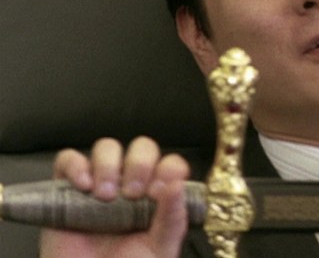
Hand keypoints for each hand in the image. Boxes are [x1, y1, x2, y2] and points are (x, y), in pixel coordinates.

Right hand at [39, 137, 189, 257]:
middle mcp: (131, 184)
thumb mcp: (160, 249)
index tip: (157, 193)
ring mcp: (99, 184)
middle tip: (131, 194)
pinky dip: (75, 165)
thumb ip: (173, 219)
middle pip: (141, 148)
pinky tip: (82, 186)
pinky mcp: (66, 189)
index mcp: (158, 196)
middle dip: (139, 164)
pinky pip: (68, 160)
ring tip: (104, 195)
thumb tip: (177, 184)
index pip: (170, 165)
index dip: (168, 170)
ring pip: (107, 147)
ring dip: (108, 164)